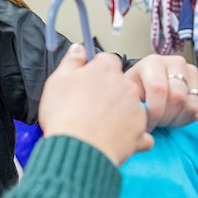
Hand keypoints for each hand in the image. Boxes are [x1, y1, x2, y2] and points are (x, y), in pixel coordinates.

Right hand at [39, 44, 151, 165]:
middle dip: (109, 92)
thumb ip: (71, 61)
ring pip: (130, 106)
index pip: (107, 60)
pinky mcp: (140, 132)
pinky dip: (130, 135)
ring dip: (119, 113)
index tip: (87, 80)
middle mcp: (125, 86)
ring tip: (98, 126)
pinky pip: (139, 132)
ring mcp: (135, 109)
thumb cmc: (64, 116)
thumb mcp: (57, 81)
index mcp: (105, 70)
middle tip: (89, 106)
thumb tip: (79, 49)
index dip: (96, 70)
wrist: (77, 149)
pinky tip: (115, 139)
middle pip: (120, 83)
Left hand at [124, 54, 197, 129]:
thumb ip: (130, 98)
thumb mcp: (127, 91)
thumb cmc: (136, 89)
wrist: (148, 84)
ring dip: (176, 119)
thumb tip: (136, 112)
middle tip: (156, 123)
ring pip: (191, 105)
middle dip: (165, 118)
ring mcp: (191, 72)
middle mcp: (175, 63)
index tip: (146, 124)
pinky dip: (188, 118)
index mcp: (153, 62)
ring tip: (164, 119)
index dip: (153, 112)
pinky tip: (175, 116)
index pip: (158, 89)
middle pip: (177, 98)